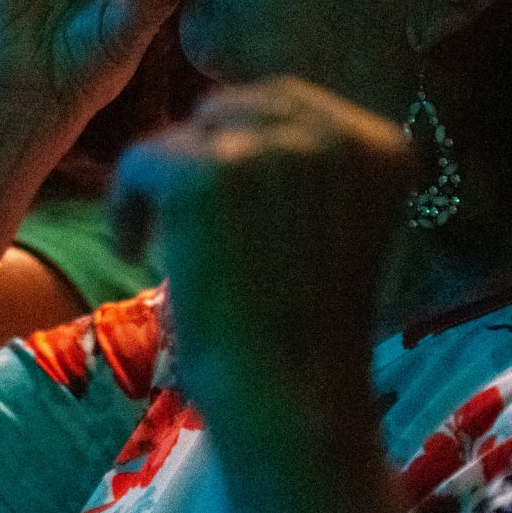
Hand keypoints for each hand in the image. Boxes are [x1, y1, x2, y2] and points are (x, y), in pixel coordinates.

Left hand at [111, 78, 416, 512]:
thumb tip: (234, 111)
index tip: (232, 214)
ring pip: (186, 134)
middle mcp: (336, 135)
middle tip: (193, 232)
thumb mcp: (342, 230)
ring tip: (167, 247)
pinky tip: (133, 252)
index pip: (289, 105)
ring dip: (167, 186)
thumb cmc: (311, 338)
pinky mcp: (206, 172)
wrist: (294, 407)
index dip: (244, 153)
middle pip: (234, 109)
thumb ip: (309, 167)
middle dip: (205, 163)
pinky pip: (141, 160)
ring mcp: (272, 149)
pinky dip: (126, 206)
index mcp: (385, 147)